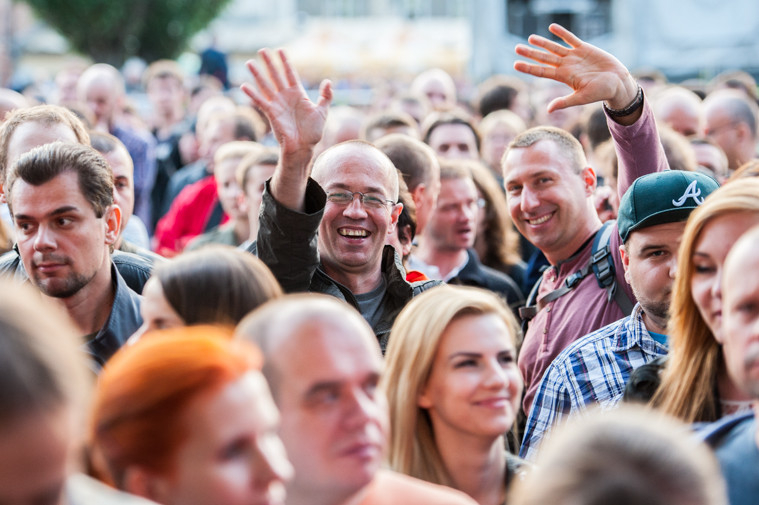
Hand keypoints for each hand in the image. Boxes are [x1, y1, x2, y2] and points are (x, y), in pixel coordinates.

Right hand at [242, 49, 331, 156]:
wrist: (303, 147)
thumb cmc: (313, 132)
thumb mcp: (322, 112)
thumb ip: (326, 96)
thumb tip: (328, 81)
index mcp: (298, 94)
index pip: (291, 73)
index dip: (286, 62)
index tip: (280, 50)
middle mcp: (286, 96)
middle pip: (276, 75)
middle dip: (269, 63)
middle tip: (262, 50)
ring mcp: (277, 104)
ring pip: (265, 85)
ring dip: (257, 74)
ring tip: (249, 63)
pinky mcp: (271, 113)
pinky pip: (260, 101)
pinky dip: (252, 94)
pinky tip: (244, 86)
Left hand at [514, 24, 637, 111]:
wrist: (617, 83)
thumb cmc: (600, 92)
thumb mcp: (581, 98)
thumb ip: (565, 102)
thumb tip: (548, 110)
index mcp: (564, 77)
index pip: (542, 71)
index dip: (529, 67)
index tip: (515, 64)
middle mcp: (566, 66)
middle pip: (544, 58)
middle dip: (530, 53)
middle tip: (516, 48)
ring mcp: (574, 57)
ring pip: (554, 47)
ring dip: (543, 43)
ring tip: (530, 38)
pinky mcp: (585, 49)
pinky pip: (571, 39)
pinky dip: (562, 33)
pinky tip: (552, 27)